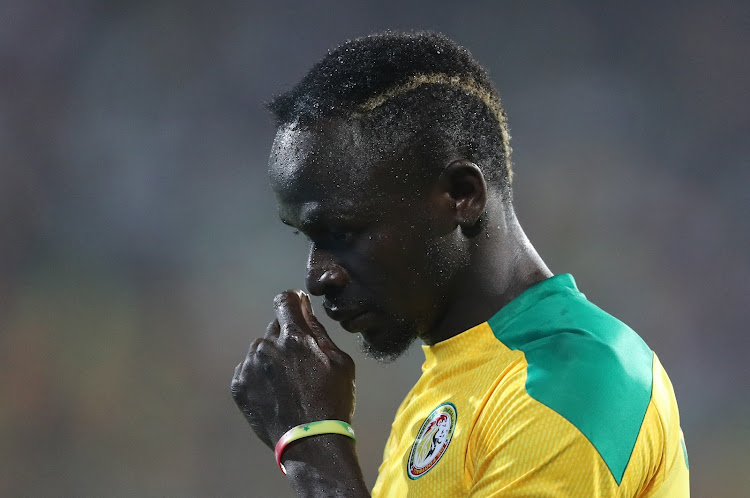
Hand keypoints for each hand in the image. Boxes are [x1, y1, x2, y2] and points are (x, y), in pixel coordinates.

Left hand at [231, 290, 355, 448]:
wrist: (311, 443)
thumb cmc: (333, 401)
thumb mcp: (341, 362)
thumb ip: (318, 331)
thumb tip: (304, 308)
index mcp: (294, 337)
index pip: (285, 300)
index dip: (293, 302)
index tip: (298, 309)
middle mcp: (266, 346)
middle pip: (274, 327)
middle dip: (287, 337)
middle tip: (300, 362)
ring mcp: (249, 367)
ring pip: (260, 349)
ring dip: (272, 356)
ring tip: (287, 382)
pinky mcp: (238, 386)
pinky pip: (248, 368)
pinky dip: (259, 374)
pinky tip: (274, 392)